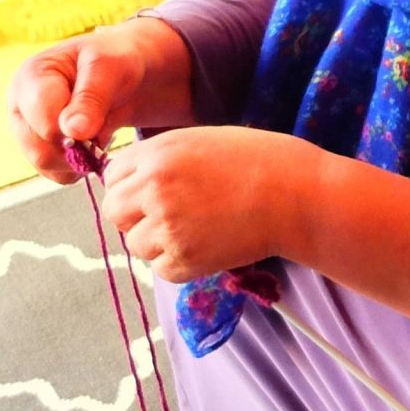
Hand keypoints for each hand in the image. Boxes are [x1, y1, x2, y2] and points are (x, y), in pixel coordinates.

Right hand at [7, 19, 181, 180]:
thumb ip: (91, 99)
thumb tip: (73, 132)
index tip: (97, 124)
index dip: (72, 130)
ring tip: (100, 136)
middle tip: (103, 131)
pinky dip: (78, 167)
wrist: (120, 73)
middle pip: (39, 147)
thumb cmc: (113, 62)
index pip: (42, 119)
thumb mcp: (109, 69)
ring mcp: (27, 129)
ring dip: (79, 159)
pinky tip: (93, 148)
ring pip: (45, 164)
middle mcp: (20, 105)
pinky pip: (54, 173)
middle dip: (77, 147)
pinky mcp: (39, 147)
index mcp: (30, 77)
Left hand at [100, 126, 317, 281]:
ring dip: (157, 242)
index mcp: (156, 154)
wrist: (297, 196)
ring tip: (195, 231)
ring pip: (135, 244)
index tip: (153, 192)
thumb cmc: (260, 161)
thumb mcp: (200, 141)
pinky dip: (178, 263)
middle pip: (115, 212)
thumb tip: (134, 182)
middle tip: (169, 217)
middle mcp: (153, 189)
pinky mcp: (184, 260)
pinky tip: (206, 246)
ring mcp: (166, 226)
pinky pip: (160, 268)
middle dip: (135, 215)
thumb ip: (162, 159)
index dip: (131, 186)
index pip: (112, 177)